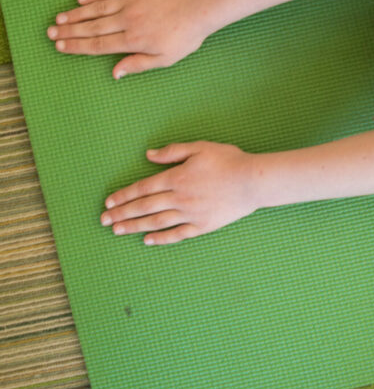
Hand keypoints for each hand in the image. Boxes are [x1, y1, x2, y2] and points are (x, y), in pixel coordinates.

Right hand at [48, 0, 214, 78]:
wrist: (200, 6)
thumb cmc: (186, 35)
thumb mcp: (165, 58)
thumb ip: (138, 64)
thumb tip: (115, 74)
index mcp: (133, 40)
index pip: (98, 45)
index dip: (78, 46)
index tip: (61, 47)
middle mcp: (127, 20)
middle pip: (92, 27)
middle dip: (69, 31)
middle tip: (51, 33)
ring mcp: (131, 1)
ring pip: (97, 8)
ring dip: (76, 14)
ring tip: (60, 19)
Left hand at [101, 141, 258, 245]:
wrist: (253, 181)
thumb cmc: (229, 160)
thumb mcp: (200, 148)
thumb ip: (173, 152)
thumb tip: (149, 155)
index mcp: (177, 177)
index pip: (143, 188)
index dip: (124, 195)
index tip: (109, 202)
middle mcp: (179, 198)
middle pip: (144, 207)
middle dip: (122, 214)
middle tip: (104, 220)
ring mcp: (190, 214)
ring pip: (156, 222)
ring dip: (135, 226)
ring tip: (118, 231)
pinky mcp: (202, 225)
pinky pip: (177, 234)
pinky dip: (161, 238)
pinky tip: (147, 240)